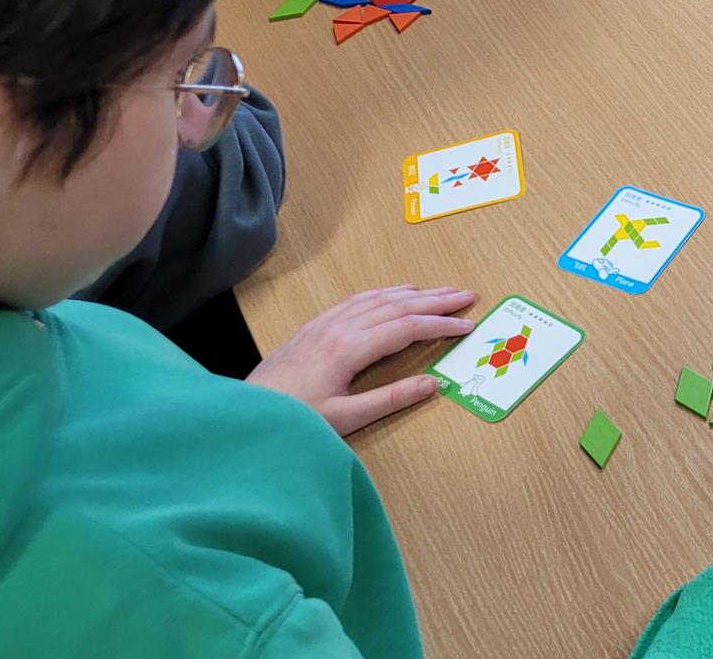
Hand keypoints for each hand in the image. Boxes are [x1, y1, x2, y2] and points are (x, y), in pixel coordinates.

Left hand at [247, 285, 476, 435]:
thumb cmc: (293, 421)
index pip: (407, 328)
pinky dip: (382, 293)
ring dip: (412, 292)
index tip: (468, 325)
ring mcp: (324, 324)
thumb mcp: (345, 418)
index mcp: (349, 349)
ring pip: (377, 298)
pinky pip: (355, 300)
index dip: (440, 324)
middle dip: (435, 299)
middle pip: (397, 305)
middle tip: (467, 294)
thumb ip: (390, 399)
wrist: (244, 415)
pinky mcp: (313, 327)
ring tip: (440, 290)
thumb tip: (434, 383)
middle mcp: (339, 328)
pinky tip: (393, 293)